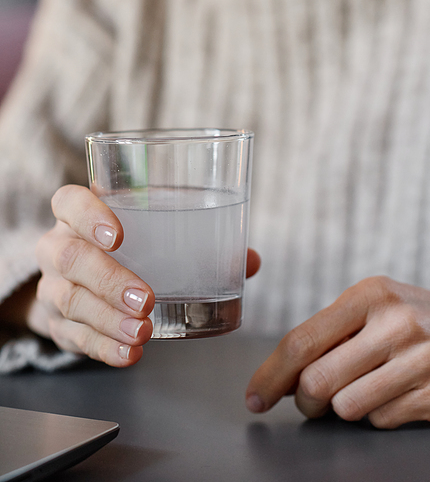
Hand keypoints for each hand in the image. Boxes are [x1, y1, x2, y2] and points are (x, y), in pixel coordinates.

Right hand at [28, 185, 259, 367]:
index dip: (88, 215)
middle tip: (146, 299)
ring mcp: (52, 285)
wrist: (78, 279)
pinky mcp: (56, 323)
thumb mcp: (154, 233)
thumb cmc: (128, 246)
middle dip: (110, 280)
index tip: (118, 235)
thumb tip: (250, 260)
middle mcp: (59, 245)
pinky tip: (129, 354)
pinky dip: (103, 348)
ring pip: (70, 300)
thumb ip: (201, 242)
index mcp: (78, 213)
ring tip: (143, 333)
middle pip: (71, 257)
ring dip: (109, 319)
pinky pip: (73, 337)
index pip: (69, 202)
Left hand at [246, 276, 429, 427]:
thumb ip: (329, 333)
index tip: (255, 397)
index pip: (303, 341)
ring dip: (342, 409)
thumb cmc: (413, 316)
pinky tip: (394, 393)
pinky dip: (378, 415)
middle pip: (318, 381)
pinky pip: (383, 422)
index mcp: (368, 295)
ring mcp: (421, 359)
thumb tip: (283, 376)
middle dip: (304, 400)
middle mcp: (394, 323)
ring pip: (347, 408)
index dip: (271, 375)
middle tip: (309, 400)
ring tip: (358, 391)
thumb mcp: (372, 305)